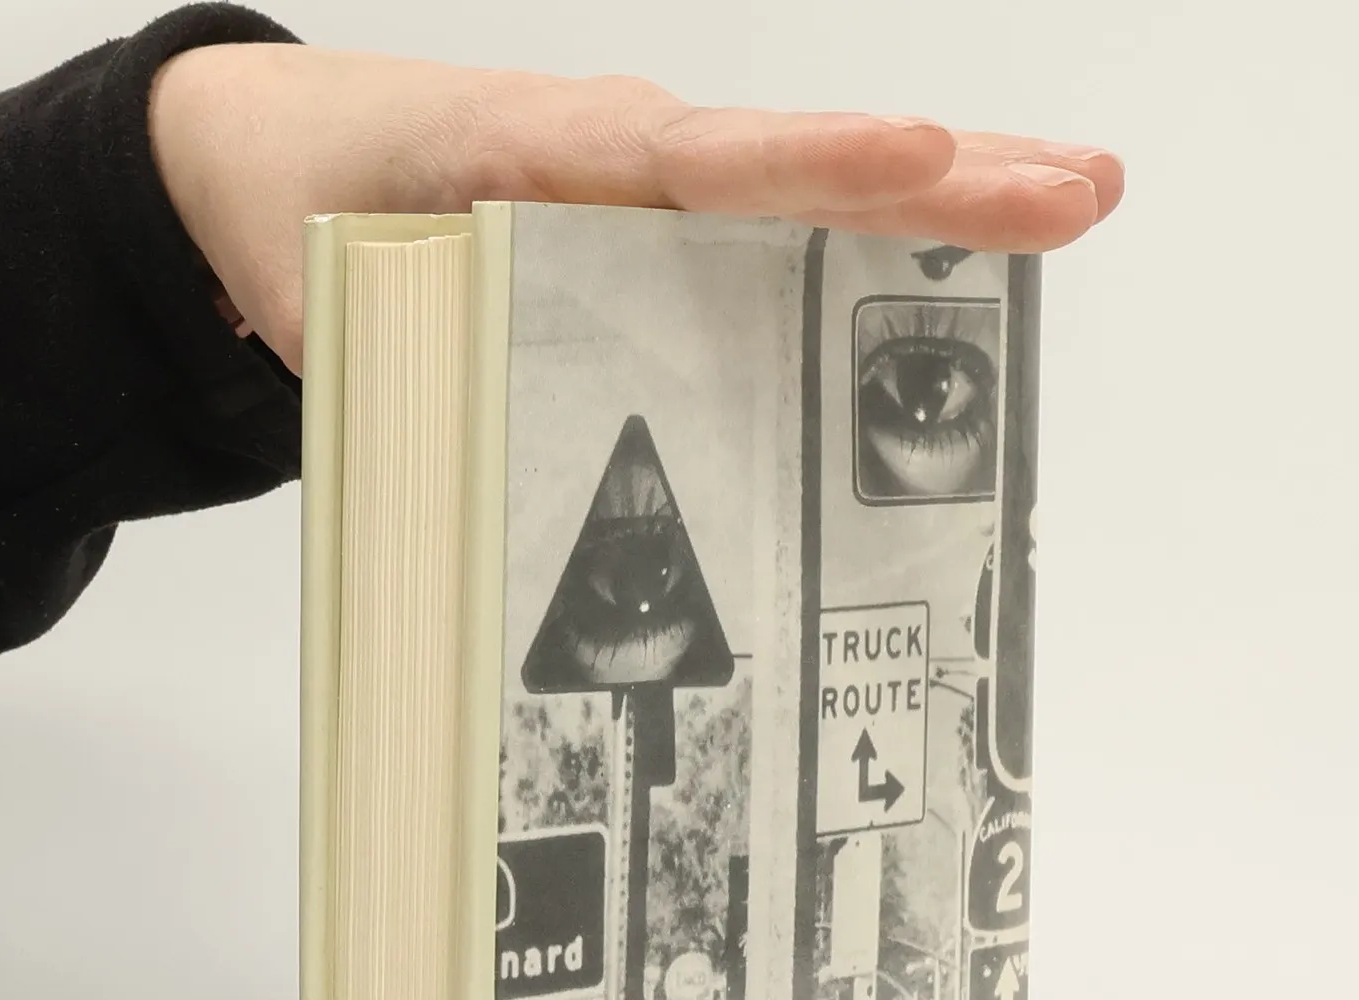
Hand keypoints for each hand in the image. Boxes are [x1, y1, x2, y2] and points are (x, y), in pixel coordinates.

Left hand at [149, 45, 1123, 374]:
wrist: (280, 164)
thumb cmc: (318, 218)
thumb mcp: (347, 296)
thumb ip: (421, 364)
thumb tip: (504, 487)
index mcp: (546, 159)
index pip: (692, 156)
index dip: (806, 162)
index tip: (915, 153)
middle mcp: (628, 160)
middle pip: (801, 159)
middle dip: (943, 176)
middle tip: (1079, 188)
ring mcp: (659, 190)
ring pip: (816, 188)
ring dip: (946, 201)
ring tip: (1075, 202)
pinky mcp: (665, 226)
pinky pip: (782, 231)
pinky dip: (874, 244)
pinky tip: (961, 281)